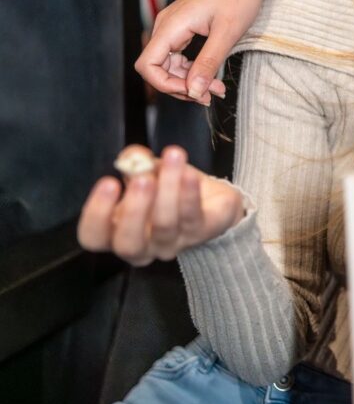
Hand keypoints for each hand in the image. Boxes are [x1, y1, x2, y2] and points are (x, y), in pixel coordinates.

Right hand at [77, 146, 243, 265]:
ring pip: (165, 224)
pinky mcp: (203, 233)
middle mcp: (143, 247)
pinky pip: (194, 217)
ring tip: (172, 158)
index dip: (97, 215)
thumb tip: (134, 156)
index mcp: (117, 233)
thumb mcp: (145, 172)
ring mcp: (173, 244)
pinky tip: (189, 174)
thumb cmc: (166, 188)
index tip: (109, 182)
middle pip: (129, 244)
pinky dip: (190, 193)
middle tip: (142, 179)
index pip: (94, 237)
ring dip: (167, 188)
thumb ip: (133, 162)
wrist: (210, 197)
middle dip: (134, 210)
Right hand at [135, 0, 286, 103]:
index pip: (147, 65)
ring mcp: (174, 27)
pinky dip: (193, 69)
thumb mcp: (227, 33)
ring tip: (217, 88)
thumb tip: (194, 91)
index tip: (195, 92)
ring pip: (169, 64)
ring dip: (189, 80)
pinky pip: (179, 55)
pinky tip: (211, 77)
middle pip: (158, 68)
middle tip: (213, 94)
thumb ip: (208, 63)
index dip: (166, 85)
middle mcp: (166, 26)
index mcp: (171, 25)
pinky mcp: (184, 28)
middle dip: (182, 86)